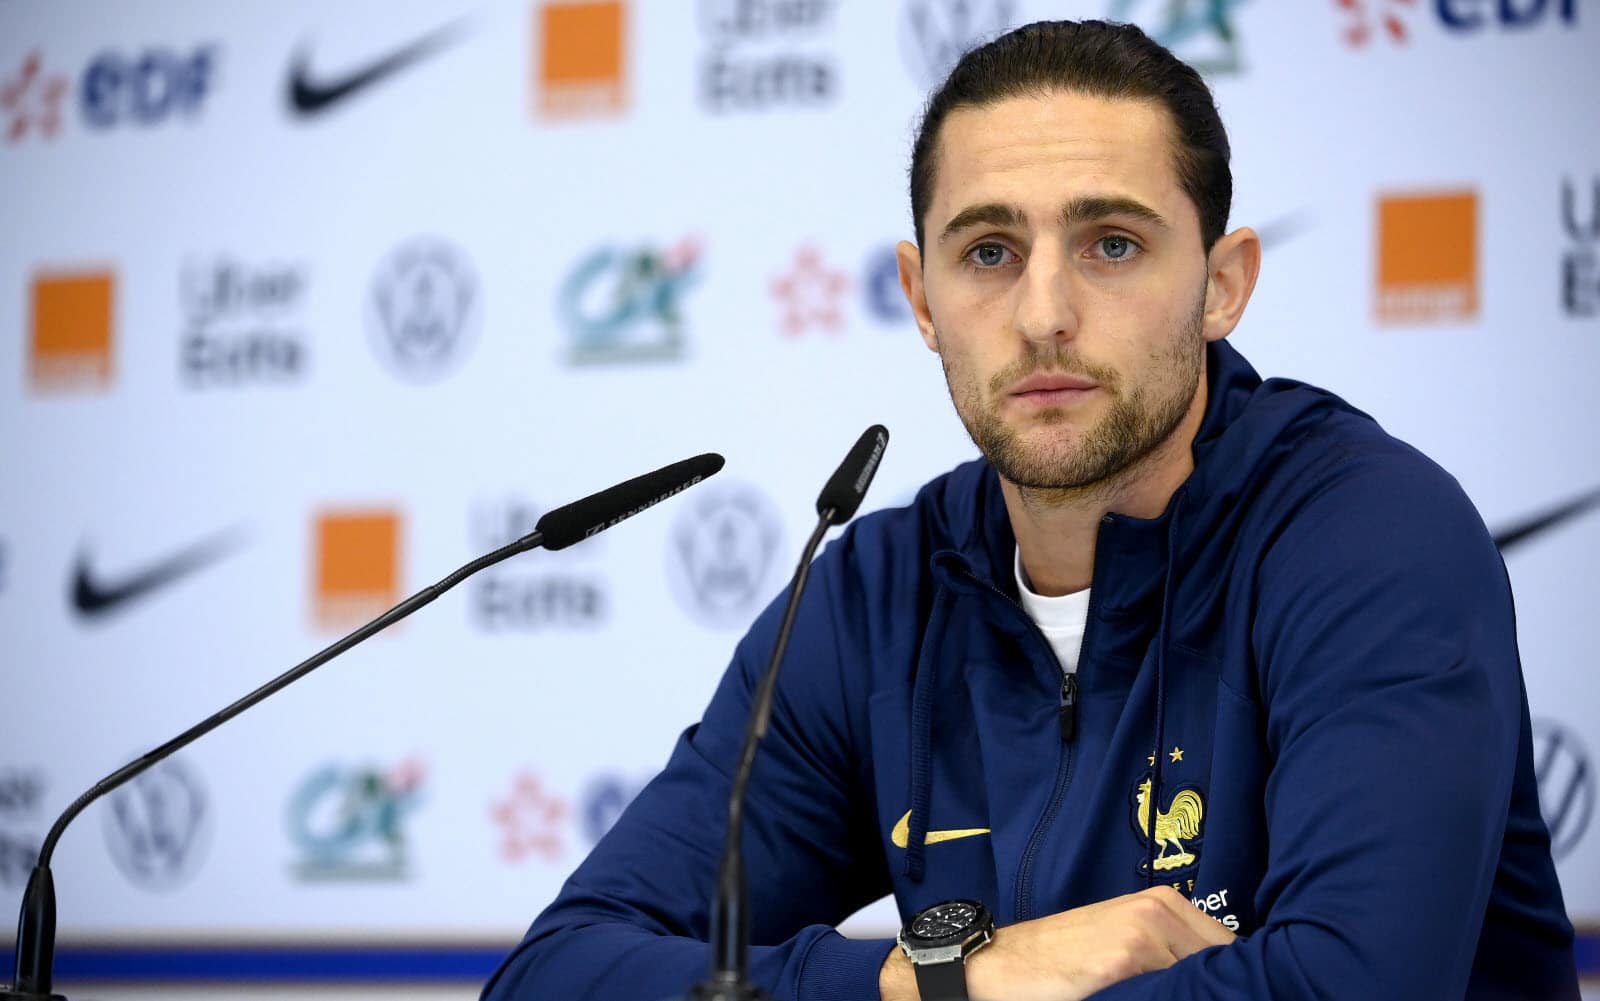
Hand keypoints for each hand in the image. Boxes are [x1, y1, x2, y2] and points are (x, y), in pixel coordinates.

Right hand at [880, 887, 1234, 1000]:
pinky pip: (1174, 987)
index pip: (1230, 951)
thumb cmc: (1059, 960)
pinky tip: (1145, 998)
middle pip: (1225, 964)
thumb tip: (1221, 979)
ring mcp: (1145, 933)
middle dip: (1224, 986)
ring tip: (1178, 994)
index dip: (1235, 979)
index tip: (1238, 989)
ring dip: (1199, 991)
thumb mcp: (1120, 943)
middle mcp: (1160, 911)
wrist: (998, 964)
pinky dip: (1175, 996)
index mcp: (1163, 904)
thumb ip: (1168, 953)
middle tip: (1218, 993)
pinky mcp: (1125, 959)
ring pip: (1204, 978)